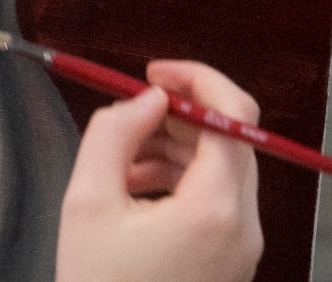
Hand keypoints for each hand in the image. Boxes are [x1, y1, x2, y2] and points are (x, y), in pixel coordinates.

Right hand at [55, 60, 263, 281]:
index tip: (150, 72)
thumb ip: (115, 133)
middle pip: (231, 140)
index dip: (197, 79)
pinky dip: (179, 179)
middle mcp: (244, 224)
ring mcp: (242, 246)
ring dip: (173, 147)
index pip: (235, 116)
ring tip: (117, 161)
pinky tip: (132, 190)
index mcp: (216, 207)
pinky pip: (215, 199)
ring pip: (221, 167)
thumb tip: (147, 97)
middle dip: (178, 114)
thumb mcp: (87, 200)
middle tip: (126, 111)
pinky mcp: (231, 259)